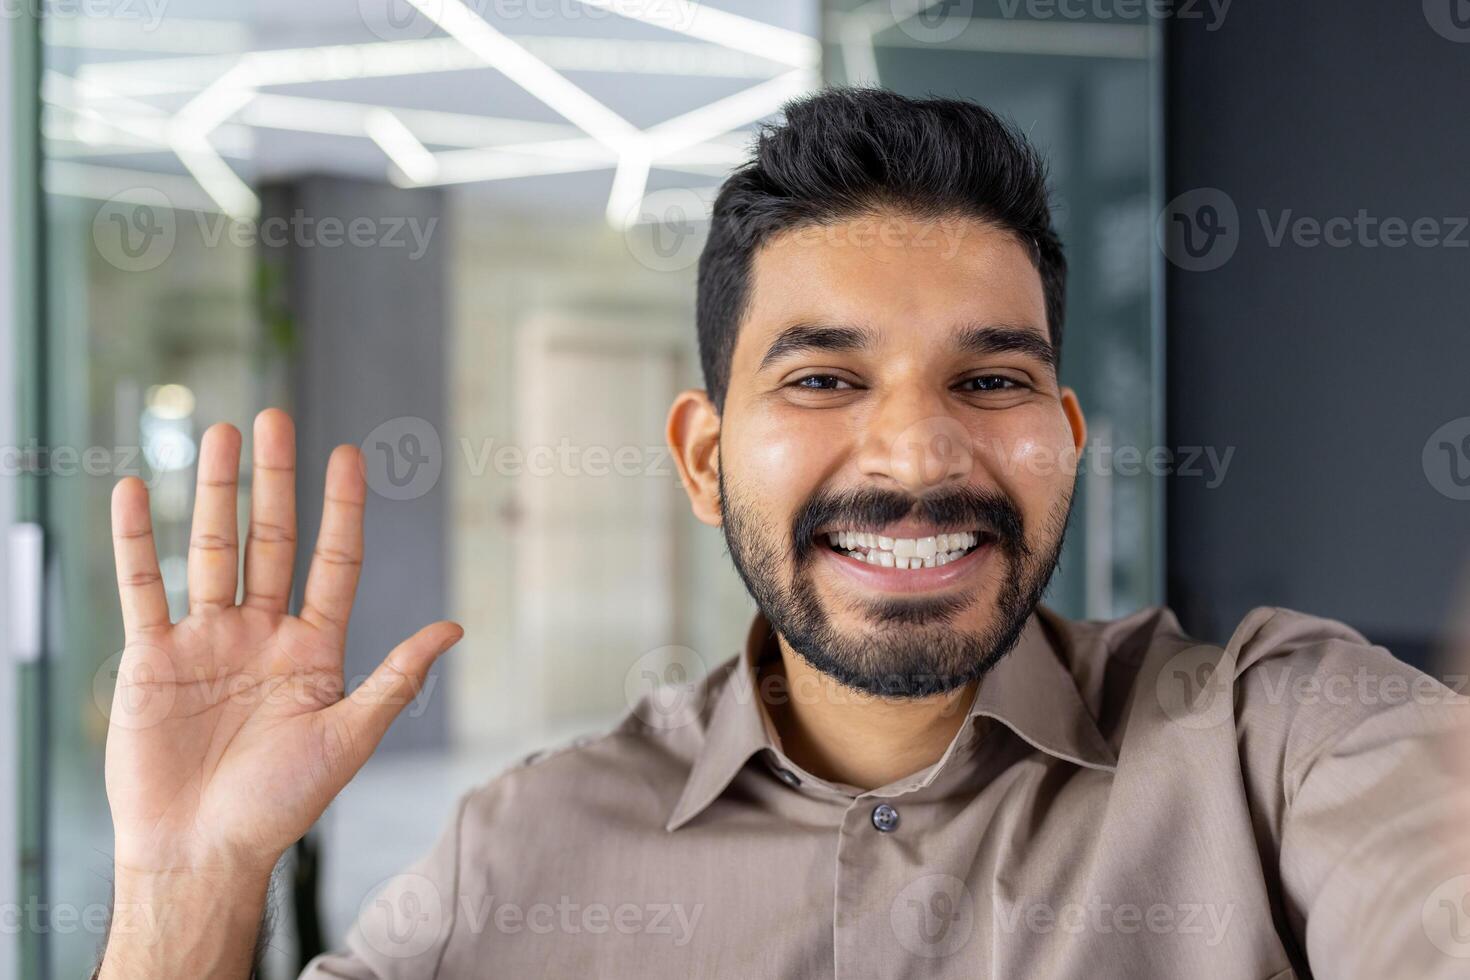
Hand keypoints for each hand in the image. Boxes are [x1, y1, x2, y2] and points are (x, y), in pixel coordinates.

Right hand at [105, 408, 461, 879]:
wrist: (203, 852)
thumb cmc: (282, 805)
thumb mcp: (350, 737)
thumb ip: (396, 678)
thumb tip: (455, 627)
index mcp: (313, 649)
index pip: (332, 562)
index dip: (340, 510)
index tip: (349, 456)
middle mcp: (261, 634)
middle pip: (270, 540)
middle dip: (274, 481)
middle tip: (276, 418)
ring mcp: (206, 641)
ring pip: (211, 549)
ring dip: (214, 492)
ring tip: (219, 433)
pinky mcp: (153, 657)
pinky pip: (144, 586)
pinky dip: (137, 540)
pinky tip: (138, 490)